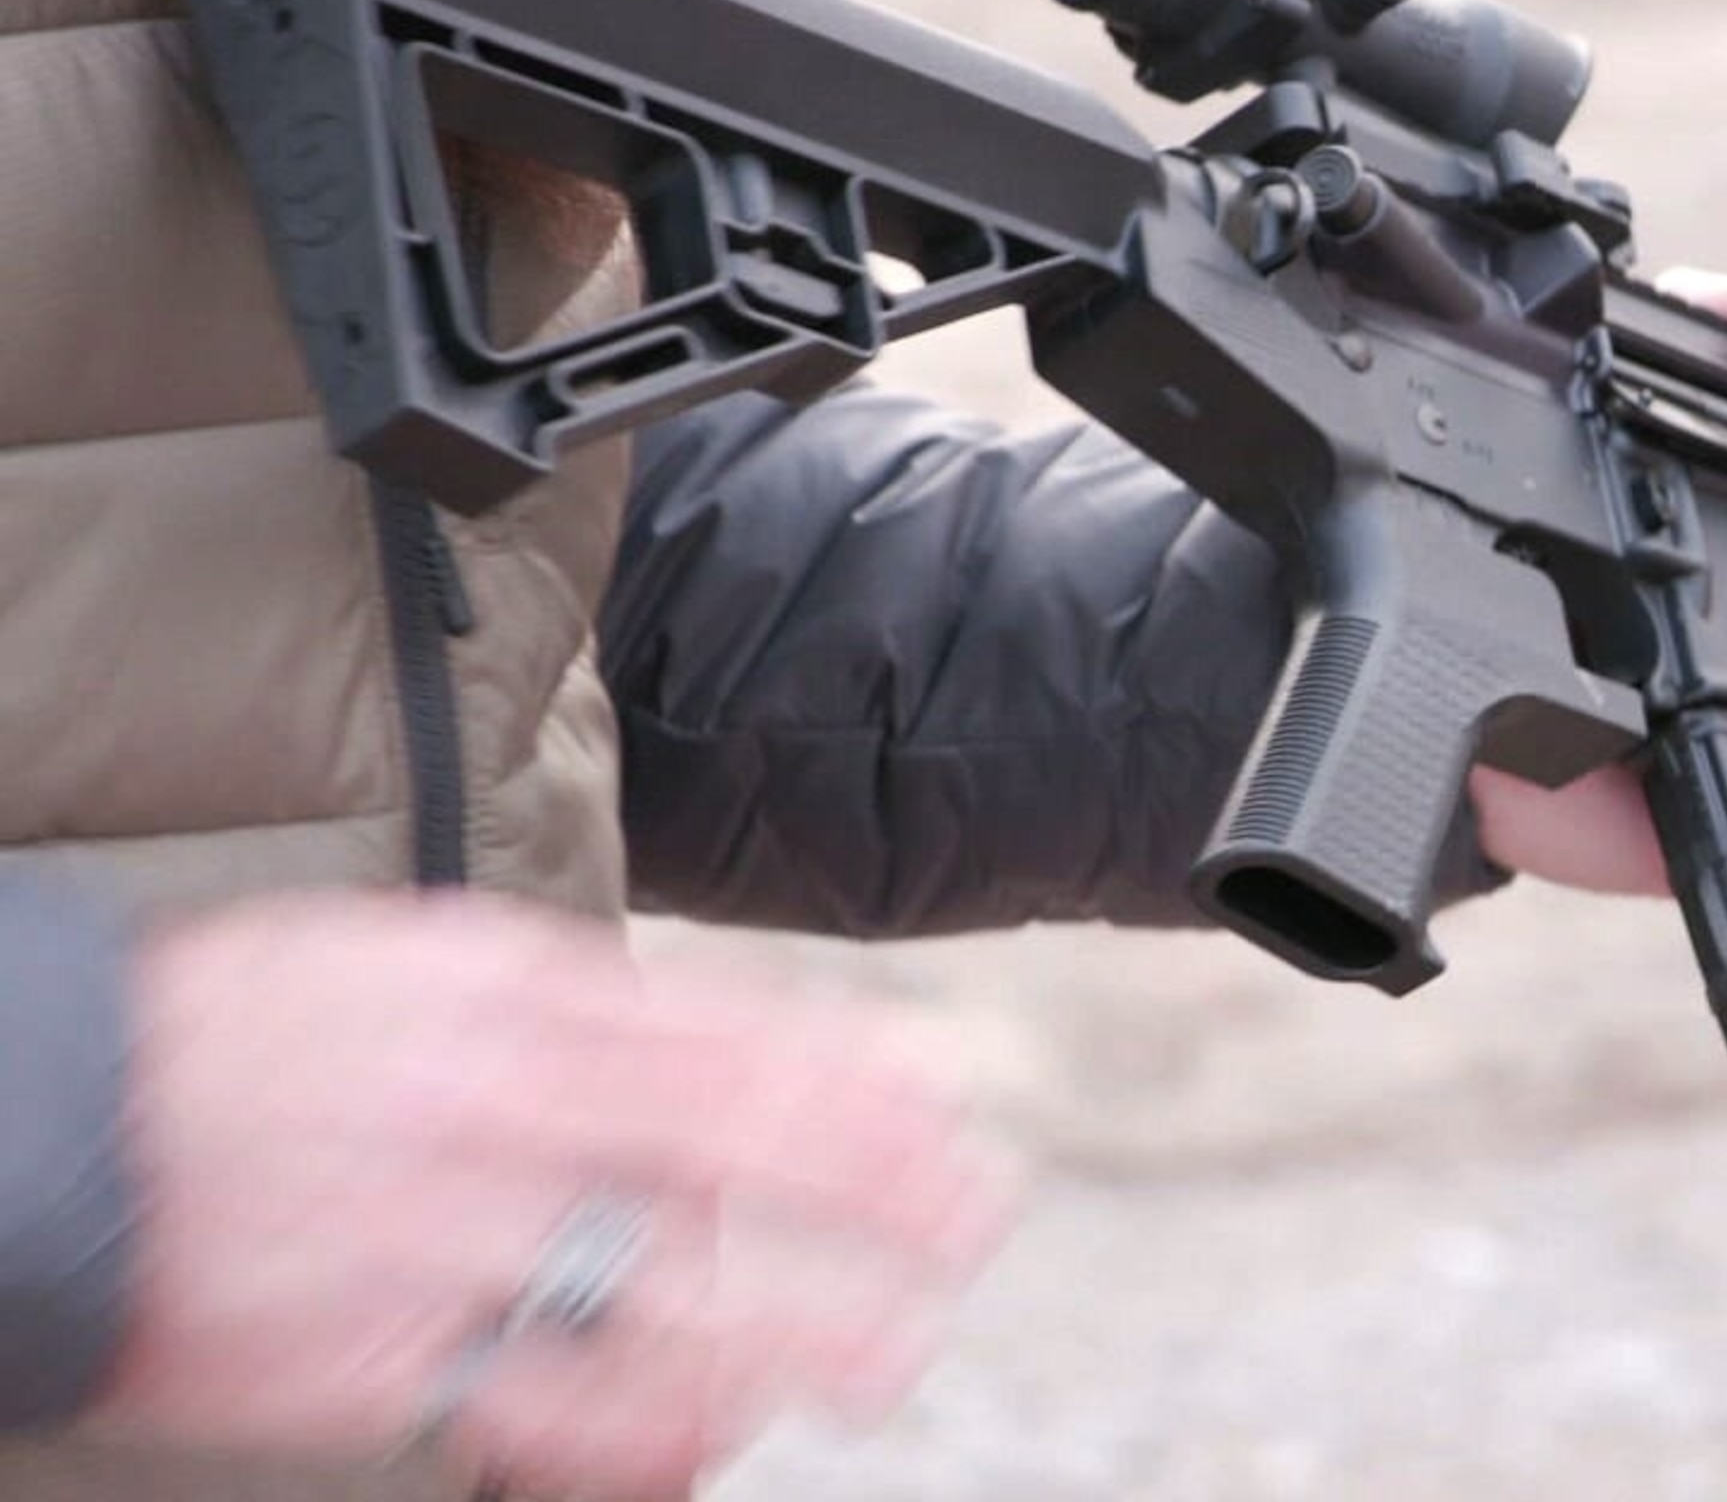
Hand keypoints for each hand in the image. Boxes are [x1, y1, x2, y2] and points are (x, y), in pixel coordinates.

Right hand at [98, 890, 1015, 1501]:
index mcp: (507, 1000)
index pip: (730, 1040)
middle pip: (733, 1150)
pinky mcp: (383, 1359)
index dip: (855, 1085)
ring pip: (665, 1290)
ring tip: (898, 1352)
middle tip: (975, 1220)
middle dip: (874, 1191)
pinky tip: (729, 1426)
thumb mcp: (412, 958)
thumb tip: (705, 1029)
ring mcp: (445, 1241)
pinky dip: (651, 1423)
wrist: (45, 1125)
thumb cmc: (243, 1034)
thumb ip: (563, 995)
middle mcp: (496, 1112)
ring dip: (799, 1327)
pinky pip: (547, 1404)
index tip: (946, 1110)